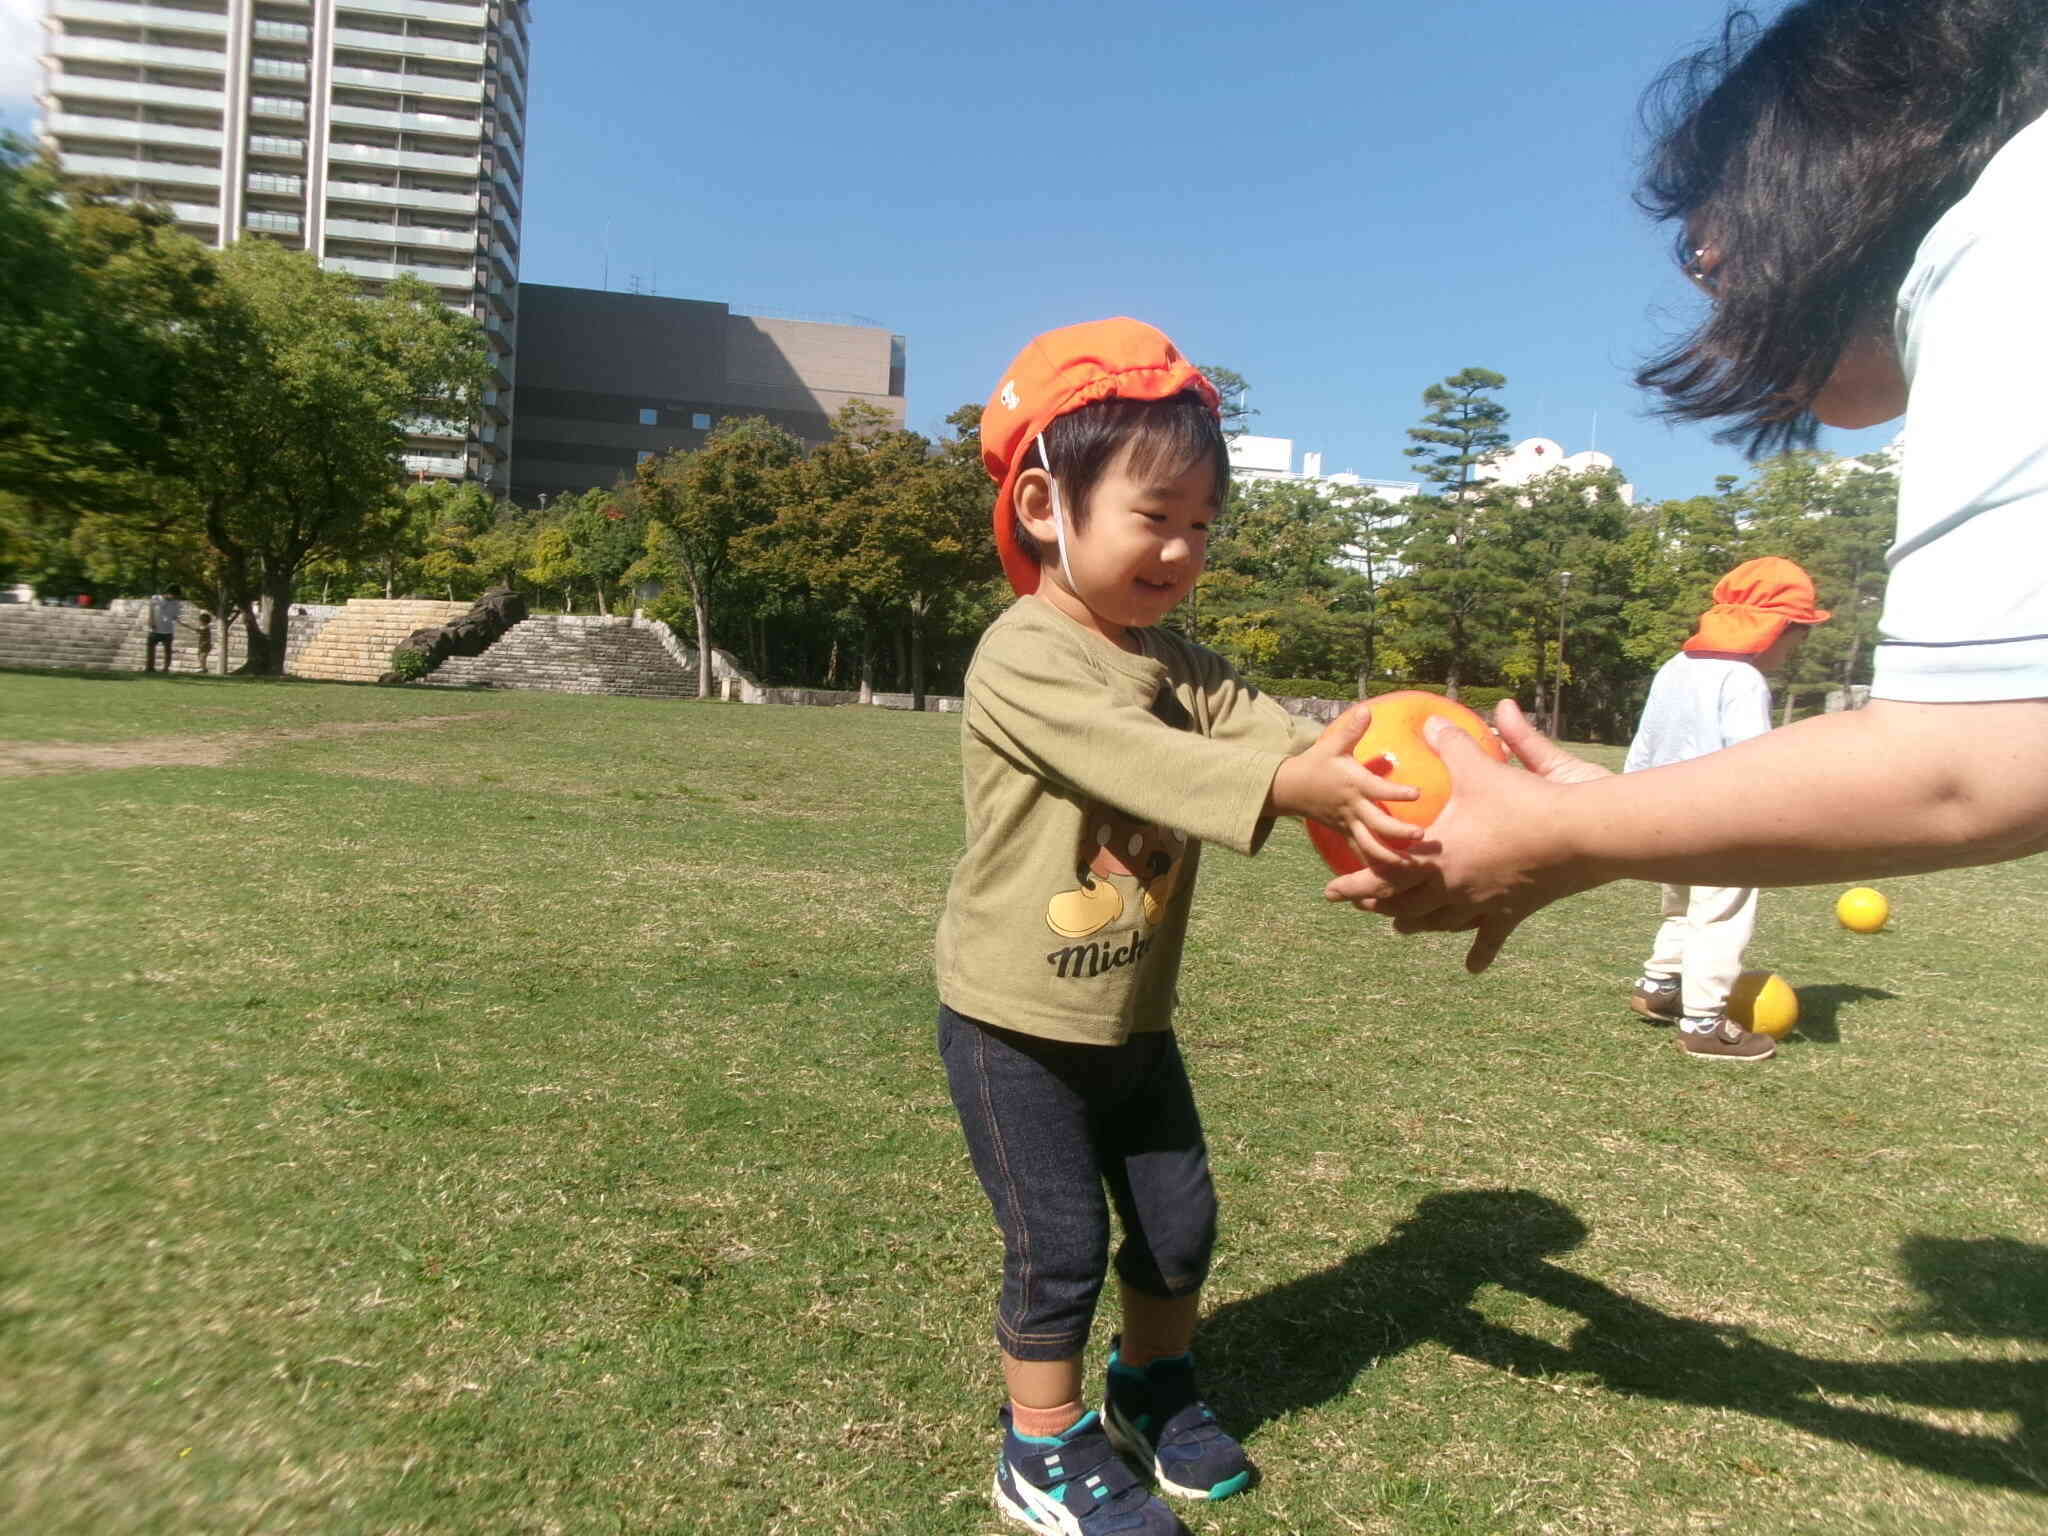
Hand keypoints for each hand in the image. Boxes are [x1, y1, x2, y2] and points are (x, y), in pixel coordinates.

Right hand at [1268, 700, 1425, 866]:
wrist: (1290, 788)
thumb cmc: (1317, 763)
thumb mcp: (1332, 744)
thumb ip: (1352, 729)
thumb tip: (1367, 708)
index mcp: (1353, 784)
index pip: (1378, 789)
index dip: (1396, 792)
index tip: (1417, 793)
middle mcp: (1353, 807)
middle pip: (1377, 826)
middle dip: (1399, 833)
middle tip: (1422, 836)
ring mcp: (1348, 824)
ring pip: (1369, 846)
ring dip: (1389, 857)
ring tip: (1412, 865)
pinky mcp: (1345, 833)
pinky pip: (1361, 852)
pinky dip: (1375, 865)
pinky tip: (1393, 876)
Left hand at [1322, 701, 1610, 970]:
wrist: (1576, 836)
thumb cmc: (1524, 801)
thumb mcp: (1481, 769)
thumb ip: (1451, 745)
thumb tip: (1430, 719)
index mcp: (1437, 857)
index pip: (1384, 875)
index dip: (1354, 884)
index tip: (1329, 891)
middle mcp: (1453, 888)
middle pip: (1406, 906)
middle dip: (1379, 906)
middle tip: (1361, 905)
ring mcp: (1482, 906)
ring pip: (1439, 923)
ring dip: (1416, 924)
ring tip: (1400, 926)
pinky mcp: (1511, 914)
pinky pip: (1489, 940)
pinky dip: (1478, 954)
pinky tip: (1471, 969)